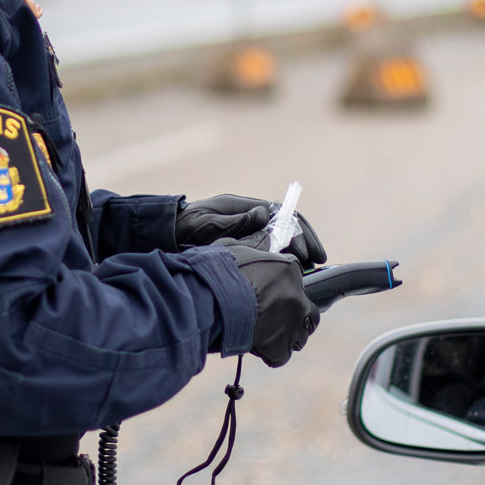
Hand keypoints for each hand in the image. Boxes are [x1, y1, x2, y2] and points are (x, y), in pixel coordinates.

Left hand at [177, 194, 328, 266]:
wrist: (166, 237)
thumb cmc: (183, 228)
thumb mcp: (206, 223)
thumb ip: (234, 221)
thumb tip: (263, 214)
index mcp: (245, 207)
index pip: (284, 214)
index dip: (299, 230)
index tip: (307, 251)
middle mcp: (251, 218)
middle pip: (288, 226)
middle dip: (306, 242)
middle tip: (319, 262)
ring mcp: (249, 233)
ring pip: (282, 240)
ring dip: (298, 254)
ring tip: (310, 271)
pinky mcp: (245, 248)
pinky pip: (270, 253)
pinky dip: (283, 263)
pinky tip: (290, 277)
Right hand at [218, 242, 319, 367]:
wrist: (210, 302)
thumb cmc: (217, 273)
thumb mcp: (233, 250)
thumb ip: (249, 249)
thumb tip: (249, 245)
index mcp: (288, 269)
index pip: (296, 278)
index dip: (283, 287)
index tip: (270, 293)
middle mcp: (297, 297)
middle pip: (310, 311)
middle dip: (298, 315)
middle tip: (277, 317)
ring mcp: (291, 325)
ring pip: (300, 336)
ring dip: (286, 336)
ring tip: (266, 334)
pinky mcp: (280, 347)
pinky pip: (281, 356)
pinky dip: (271, 354)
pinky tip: (258, 348)